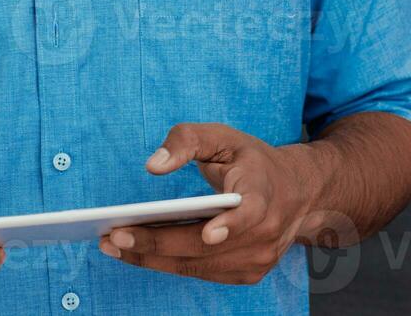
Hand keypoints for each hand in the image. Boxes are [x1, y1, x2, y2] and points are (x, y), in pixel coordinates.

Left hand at [97, 122, 327, 284]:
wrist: (297, 192)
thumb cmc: (252, 160)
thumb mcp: (222, 136)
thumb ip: (185, 140)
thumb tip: (153, 166)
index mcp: (263, 194)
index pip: (250, 214)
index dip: (231, 225)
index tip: (210, 231)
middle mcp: (265, 233)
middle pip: (205, 247)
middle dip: (156, 244)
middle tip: (113, 236)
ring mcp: (258, 259)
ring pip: (198, 265)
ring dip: (153, 259)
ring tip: (113, 246)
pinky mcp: (248, 274)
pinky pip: (201, 273)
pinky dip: (168, 264)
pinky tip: (137, 252)